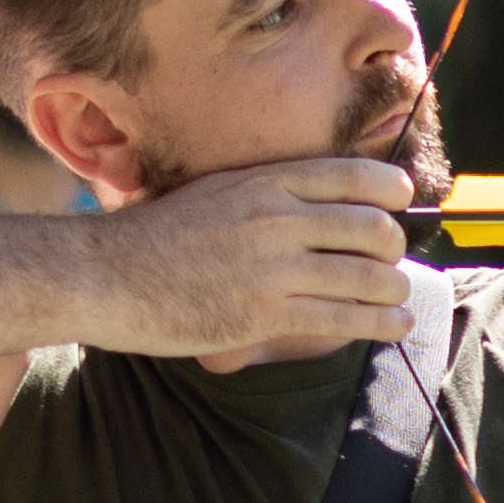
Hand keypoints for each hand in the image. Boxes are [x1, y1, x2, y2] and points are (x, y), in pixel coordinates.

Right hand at [106, 152, 415, 372]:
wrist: (102, 274)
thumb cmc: (153, 237)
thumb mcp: (213, 191)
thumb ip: (263, 193)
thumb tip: (310, 204)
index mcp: (264, 181)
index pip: (353, 176)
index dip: (391, 191)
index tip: (401, 203)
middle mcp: (277, 218)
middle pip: (373, 227)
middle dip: (394, 247)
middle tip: (390, 261)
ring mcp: (273, 267)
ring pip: (368, 277)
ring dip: (394, 290)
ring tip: (397, 298)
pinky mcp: (265, 314)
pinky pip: (345, 318)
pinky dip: (381, 324)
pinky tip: (394, 325)